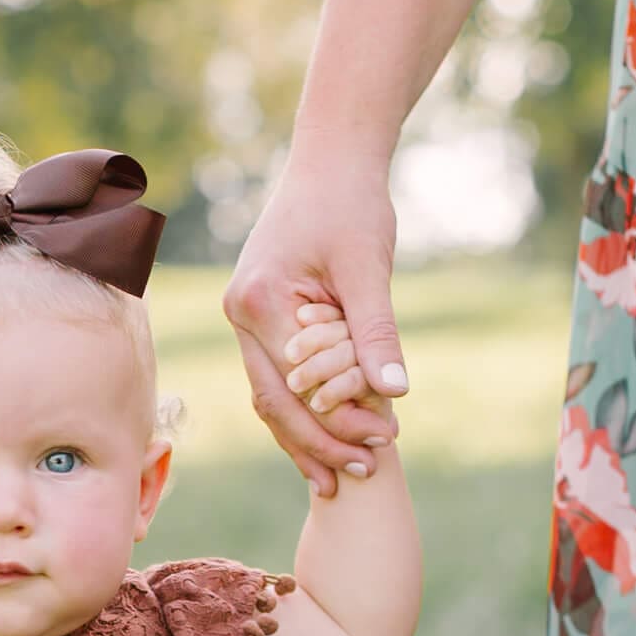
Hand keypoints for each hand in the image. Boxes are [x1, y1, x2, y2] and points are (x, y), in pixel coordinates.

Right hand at [224, 155, 406, 496]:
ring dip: (307, 435)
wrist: (331, 160)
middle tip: (359, 475)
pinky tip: (329, 437)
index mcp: (260, 302)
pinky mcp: (260, 316)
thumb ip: (376, 331)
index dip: (337, 422)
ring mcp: (244, 317)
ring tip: (343, 473)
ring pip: (271, 395)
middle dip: (317, 443)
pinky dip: (303, 408)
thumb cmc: (351, 204)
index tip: (382, 443)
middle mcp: (240, 315)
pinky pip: (277, 376)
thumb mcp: (369, 267)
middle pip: (274, 400)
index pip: (297, 384)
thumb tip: (394, 394)